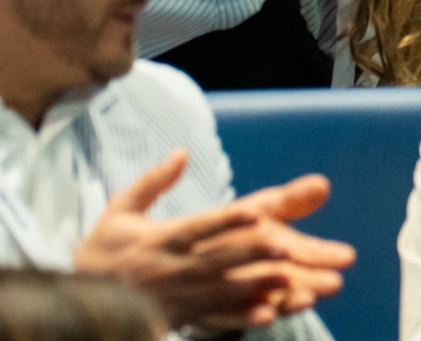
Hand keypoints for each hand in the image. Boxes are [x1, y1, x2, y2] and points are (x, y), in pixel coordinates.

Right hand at [73, 153, 353, 330]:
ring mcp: (179, 295)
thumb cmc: (104, 250)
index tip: (254, 215)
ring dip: (255, 284)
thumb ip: (152, 182)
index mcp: (160, 240)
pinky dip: (241, 317)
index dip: (225, 222)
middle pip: (216, 260)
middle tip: (286, 248)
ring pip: (222, 290)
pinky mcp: (183, 316)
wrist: (80, 301)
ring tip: (288, 277)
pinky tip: (268, 314)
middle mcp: (172, 268)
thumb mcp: (120, 211)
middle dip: (250, 255)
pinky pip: (216, 318)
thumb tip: (181, 152)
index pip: (197, 229)